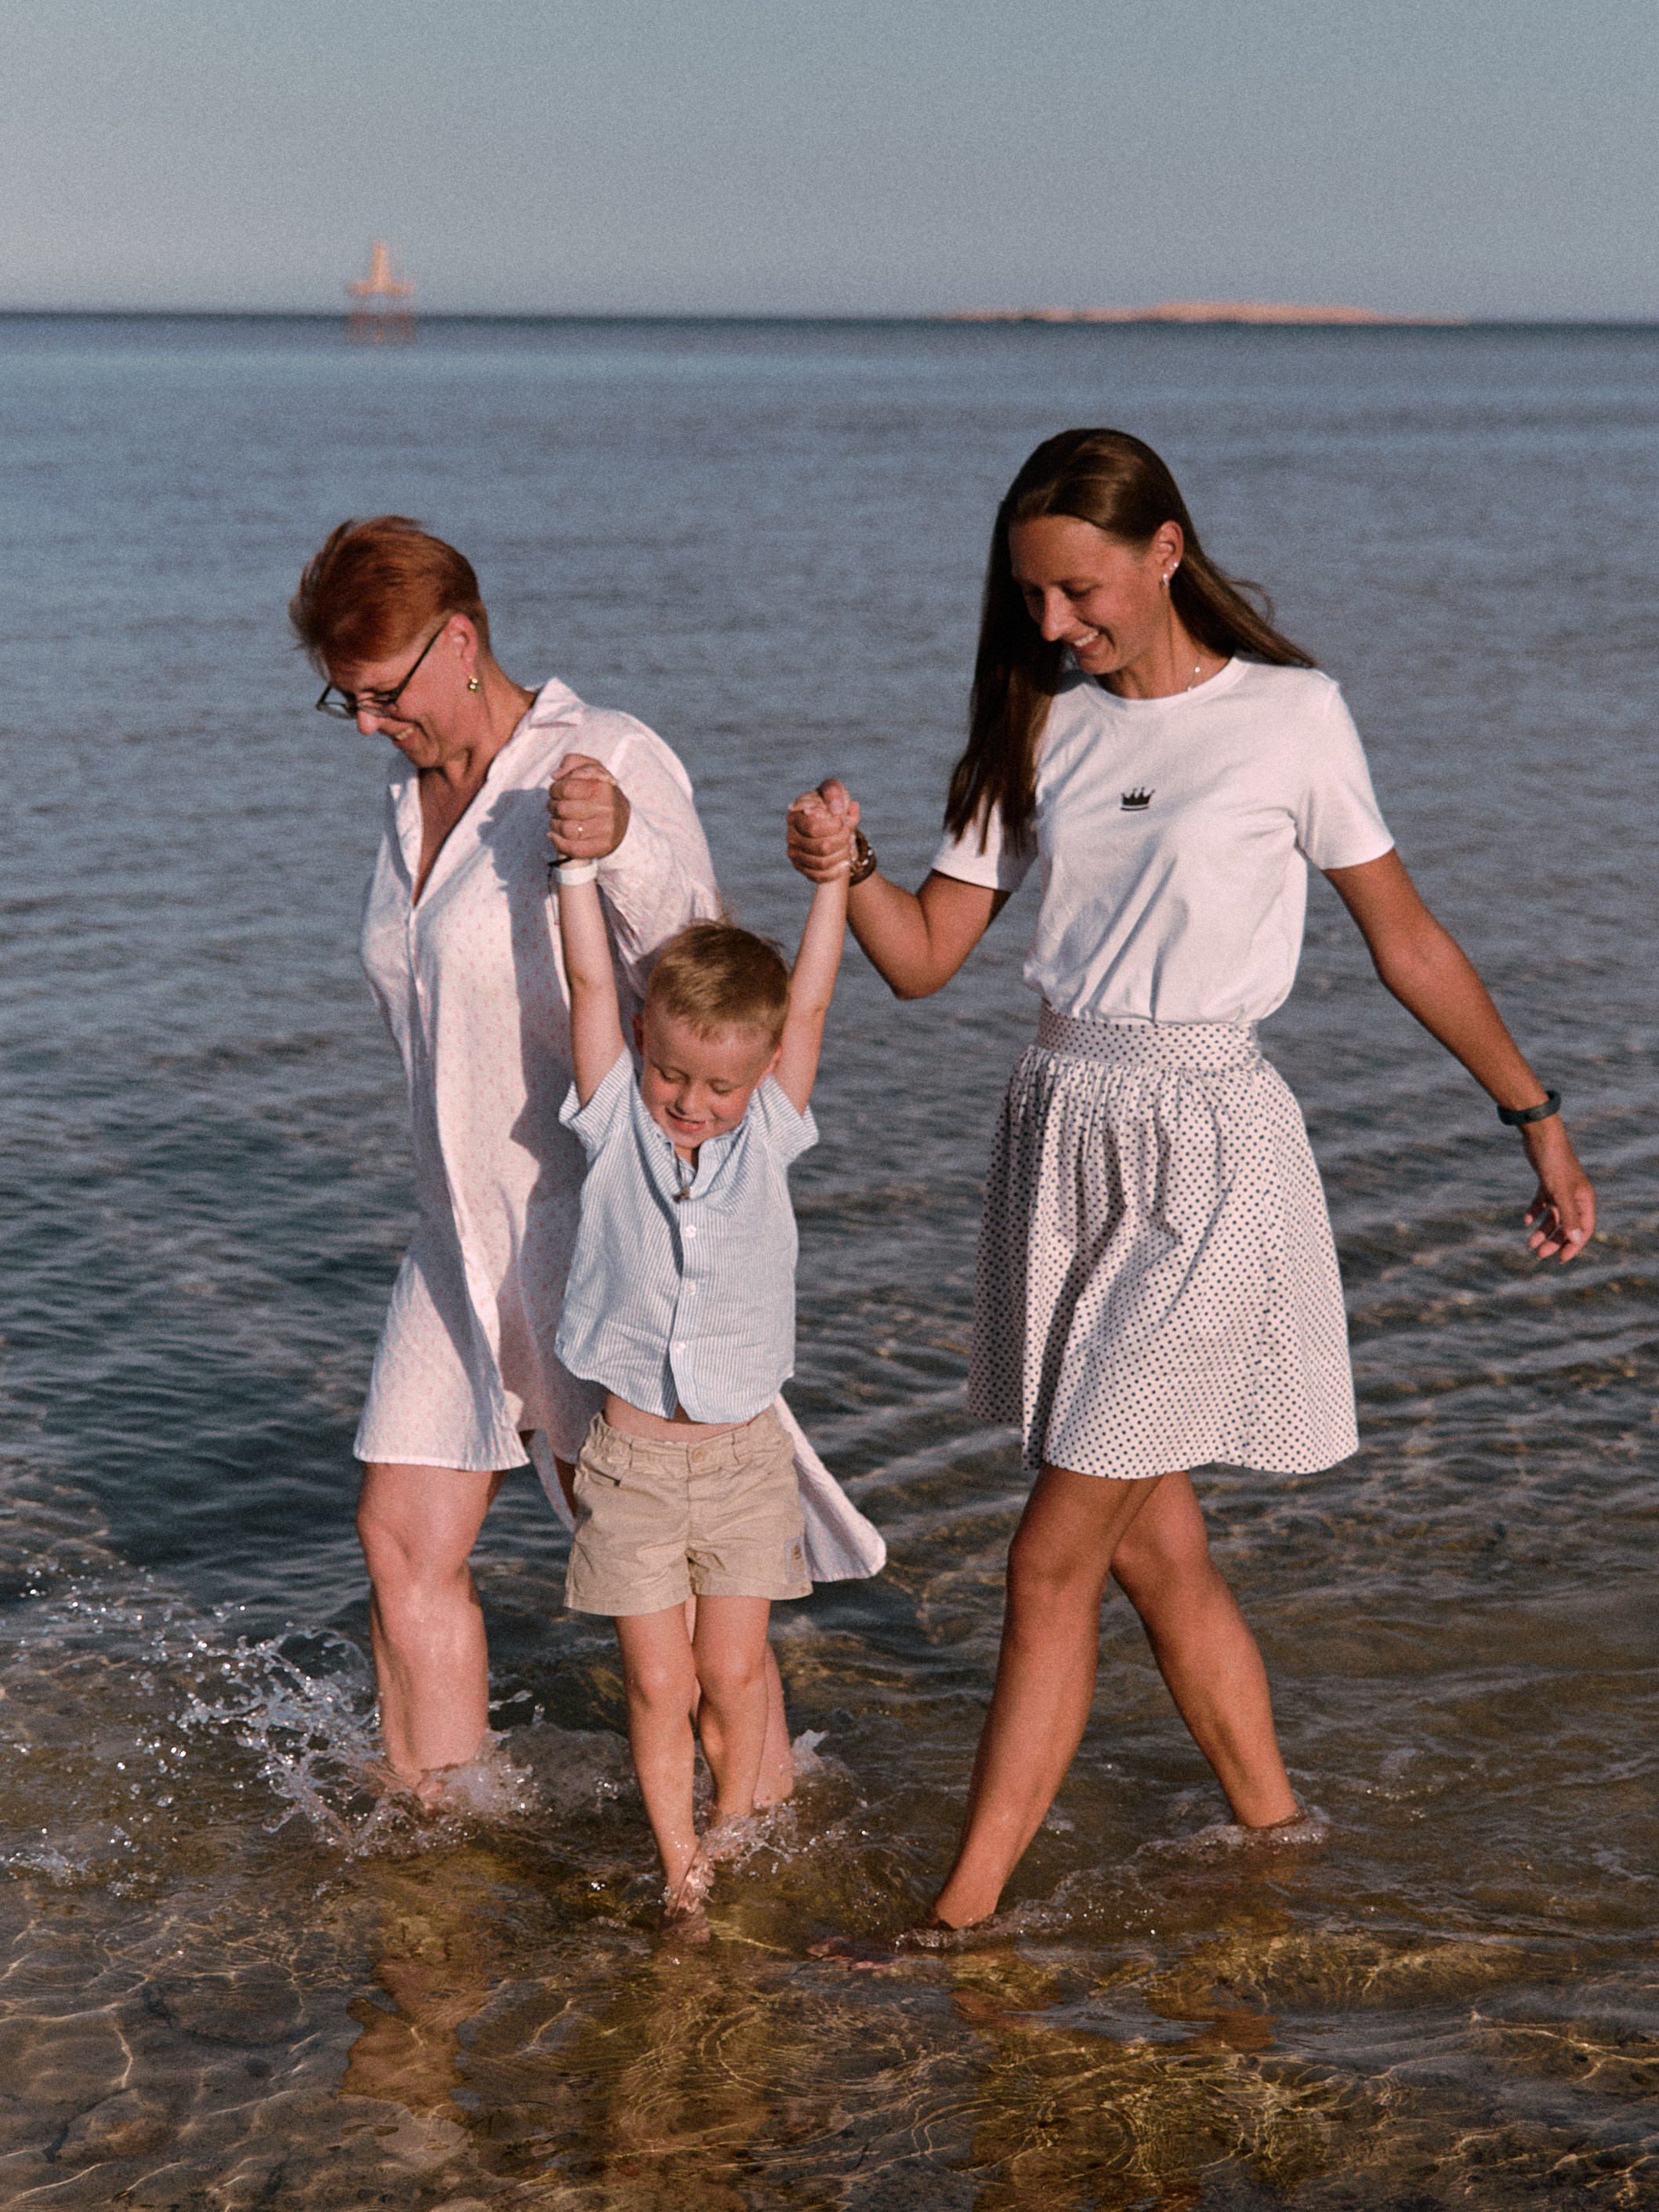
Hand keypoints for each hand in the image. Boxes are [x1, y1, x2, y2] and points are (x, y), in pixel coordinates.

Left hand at [549, 754, 629, 859]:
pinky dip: (558, 843)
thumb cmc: (599, 793)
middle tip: (555, 807)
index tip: (556, 792)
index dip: (555, 789)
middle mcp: (606, 808)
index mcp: (602, 787)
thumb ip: (572, 762)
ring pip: (566, 830)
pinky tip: (554, 836)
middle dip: (553, 807)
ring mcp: (605, 829)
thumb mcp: (592, 769)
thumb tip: (555, 776)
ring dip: (554, 825)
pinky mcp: (601, 847)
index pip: (566, 788)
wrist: (623, 822)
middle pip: (563, 809)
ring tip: (557, 821)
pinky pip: (573, 848)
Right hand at [787, 778, 860, 883]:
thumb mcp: (835, 791)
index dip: (834, 827)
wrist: (833, 822)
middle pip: (821, 847)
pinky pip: (818, 876)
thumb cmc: (832, 803)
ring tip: (848, 845)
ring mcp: (794, 853)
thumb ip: (834, 793)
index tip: (843, 820)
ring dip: (842, 854)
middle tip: (849, 834)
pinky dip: (836, 871)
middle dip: (841, 840)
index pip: (814, 828)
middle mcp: (791, 835)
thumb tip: (835, 809)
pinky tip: (845, 863)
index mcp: (795, 815)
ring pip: (822, 862)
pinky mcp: (801, 867)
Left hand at [1520, 1118, 1595, 1261]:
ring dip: (1542, 1230)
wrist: (1540, 1135)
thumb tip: (1576, 1241)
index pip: (1584, 1229)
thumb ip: (1569, 1216)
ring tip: (1528, 1243)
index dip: (1573, 1246)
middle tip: (1537, 1254)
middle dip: (1554, 1241)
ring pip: (1554, 1216)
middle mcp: (1575, 1195)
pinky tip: (1525, 1220)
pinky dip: (1534, 1212)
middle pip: (1567, 1225)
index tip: (1559, 1259)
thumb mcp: (1560, 1192)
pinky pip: (1542, 1203)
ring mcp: (1561, 1189)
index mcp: (1584, 1199)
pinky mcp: (1547, 1182)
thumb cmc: (1553, 1162)